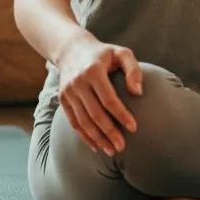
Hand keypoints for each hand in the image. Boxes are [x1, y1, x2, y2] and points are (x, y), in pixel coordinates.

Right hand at [56, 36, 143, 155]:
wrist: (72, 49)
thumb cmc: (103, 53)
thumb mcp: (121, 53)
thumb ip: (133, 70)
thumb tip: (137, 92)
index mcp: (93, 70)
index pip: (109, 99)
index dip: (121, 115)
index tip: (134, 128)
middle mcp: (78, 82)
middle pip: (95, 114)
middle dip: (110, 133)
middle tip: (122, 146)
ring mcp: (68, 92)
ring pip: (83, 121)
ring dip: (97, 139)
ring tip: (111, 150)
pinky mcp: (62, 99)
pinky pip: (74, 122)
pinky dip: (84, 136)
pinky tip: (96, 146)